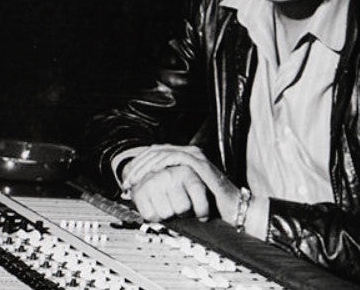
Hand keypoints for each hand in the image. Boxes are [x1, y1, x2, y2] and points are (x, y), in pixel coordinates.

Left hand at [122, 144, 240, 224]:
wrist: (232, 209)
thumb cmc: (210, 206)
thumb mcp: (184, 196)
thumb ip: (170, 189)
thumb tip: (146, 192)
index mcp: (184, 157)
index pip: (155, 154)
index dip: (138, 165)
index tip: (126, 182)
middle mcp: (189, 152)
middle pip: (156, 151)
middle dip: (138, 166)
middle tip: (126, 182)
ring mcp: (194, 156)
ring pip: (162, 152)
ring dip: (145, 166)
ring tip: (135, 181)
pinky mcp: (198, 163)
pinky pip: (175, 157)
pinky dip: (160, 164)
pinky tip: (151, 174)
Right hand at [130, 165, 208, 221]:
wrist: (152, 174)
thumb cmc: (180, 183)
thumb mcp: (197, 181)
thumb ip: (206, 191)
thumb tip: (226, 209)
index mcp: (187, 171)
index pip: (199, 195)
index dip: (202, 210)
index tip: (203, 216)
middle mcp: (170, 174)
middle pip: (182, 209)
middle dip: (183, 213)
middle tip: (180, 206)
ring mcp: (153, 182)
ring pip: (166, 214)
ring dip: (168, 214)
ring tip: (168, 204)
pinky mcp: (139, 192)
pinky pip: (151, 216)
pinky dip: (154, 216)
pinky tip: (156, 206)